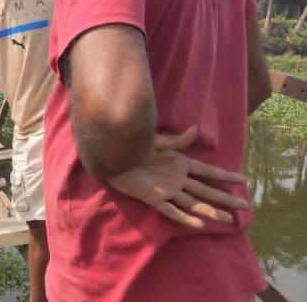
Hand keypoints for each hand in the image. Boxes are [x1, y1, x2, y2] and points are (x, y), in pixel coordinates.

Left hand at [106, 126, 248, 228]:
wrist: (112, 156)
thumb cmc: (133, 145)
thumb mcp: (157, 140)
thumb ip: (177, 140)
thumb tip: (195, 130)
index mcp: (179, 164)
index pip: (207, 172)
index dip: (224, 176)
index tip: (242, 181)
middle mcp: (177, 179)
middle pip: (205, 190)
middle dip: (224, 198)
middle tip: (243, 207)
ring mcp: (166, 190)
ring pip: (193, 203)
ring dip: (210, 211)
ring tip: (228, 220)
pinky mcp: (153, 198)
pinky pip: (171, 211)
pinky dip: (185, 218)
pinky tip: (199, 225)